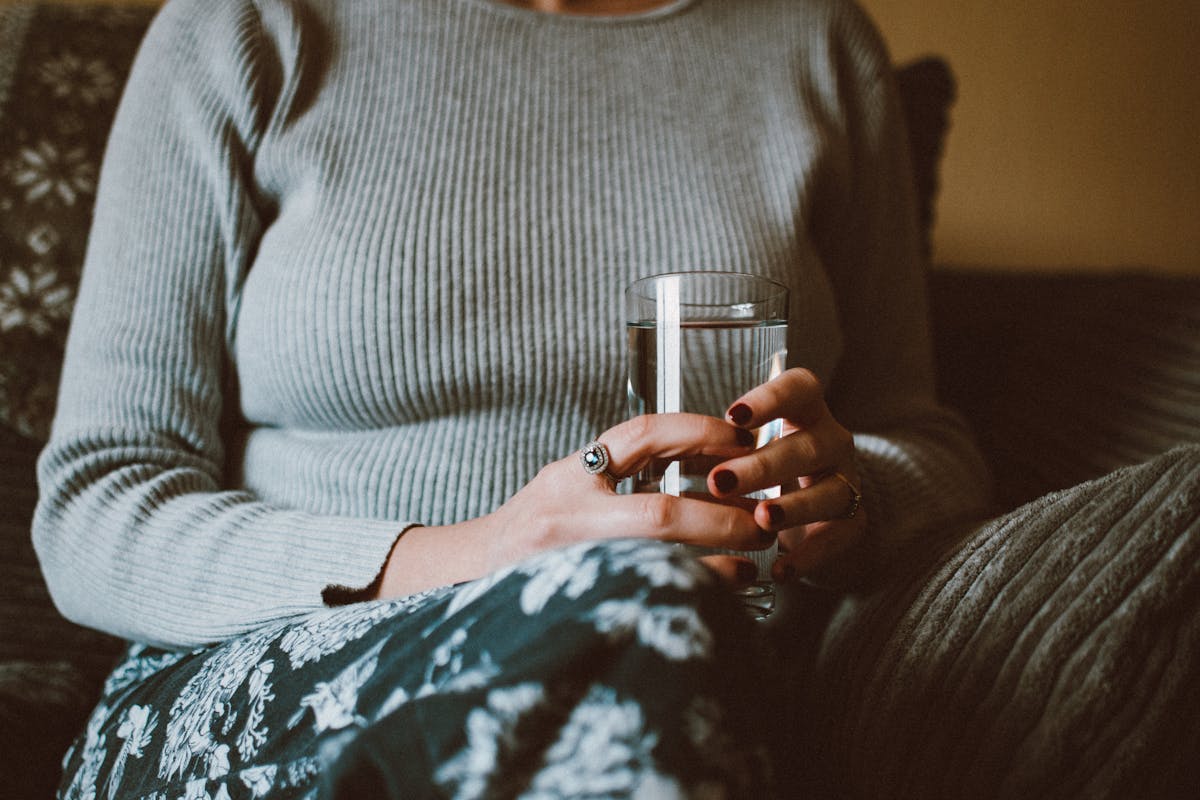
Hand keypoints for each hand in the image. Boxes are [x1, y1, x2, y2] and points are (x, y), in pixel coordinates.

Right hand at [375, 413, 771, 598]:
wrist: (465, 575)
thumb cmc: (531, 532)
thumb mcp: (568, 487)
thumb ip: (624, 475)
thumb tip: (714, 470)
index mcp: (570, 475)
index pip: (640, 435)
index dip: (697, 431)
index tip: (741, 440)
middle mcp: (565, 515)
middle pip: (657, 512)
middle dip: (720, 517)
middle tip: (761, 521)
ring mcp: (565, 563)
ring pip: (656, 565)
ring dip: (714, 565)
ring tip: (751, 563)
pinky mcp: (571, 602)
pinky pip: (641, 599)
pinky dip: (689, 595)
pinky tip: (721, 596)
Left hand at [707, 368, 866, 582]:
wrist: (811, 517)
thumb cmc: (766, 473)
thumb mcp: (743, 451)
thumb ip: (717, 449)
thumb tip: (665, 456)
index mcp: (804, 412)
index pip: (800, 389)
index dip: (771, 399)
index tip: (733, 417)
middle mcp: (831, 441)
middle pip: (808, 445)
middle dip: (763, 464)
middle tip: (721, 481)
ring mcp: (846, 481)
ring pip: (831, 491)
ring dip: (794, 506)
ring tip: (761, 519)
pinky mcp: (851, 522)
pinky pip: (838, 537)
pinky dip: (808, 554)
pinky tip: (780, 569)